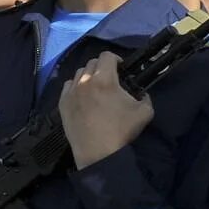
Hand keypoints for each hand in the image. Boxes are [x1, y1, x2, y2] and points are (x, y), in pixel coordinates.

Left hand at [59, 53, 151, 169]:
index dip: (116, 58)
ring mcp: (71, 93)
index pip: (106, 56)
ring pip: (79, 73)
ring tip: (96, 87)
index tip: (121, 68)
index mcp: (104, 80)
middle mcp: (84, 82)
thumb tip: (142, 93)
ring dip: (89, 75)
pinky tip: (83, 95)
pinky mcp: (62, 103)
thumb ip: (145, 96)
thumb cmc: (122, 130)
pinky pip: (68, 86)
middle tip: (110, 78)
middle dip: (102, 67)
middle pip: (92, 63)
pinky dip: (76, 86)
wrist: (98, 152)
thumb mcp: (145, 111)